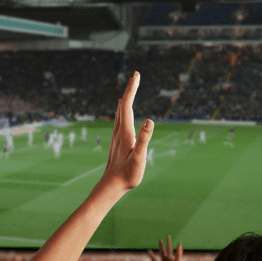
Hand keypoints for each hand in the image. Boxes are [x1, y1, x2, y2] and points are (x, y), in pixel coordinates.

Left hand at [96, 72, 153, 193]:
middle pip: (122, 105)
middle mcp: (119, 131)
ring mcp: (116, 136)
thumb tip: (149, 120)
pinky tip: (122, 110)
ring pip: (119, 111)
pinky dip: (123, 109)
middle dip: (130, 89)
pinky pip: (119, 119)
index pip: (127, 105)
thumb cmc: (127, 174)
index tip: (136, 75)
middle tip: (135, 75)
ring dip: (125, 98)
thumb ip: (144, 139)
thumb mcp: (139, 158)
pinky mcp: (117, 141)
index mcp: (125, 132)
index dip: (131, 89)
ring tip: (130, 88)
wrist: (111, 185)